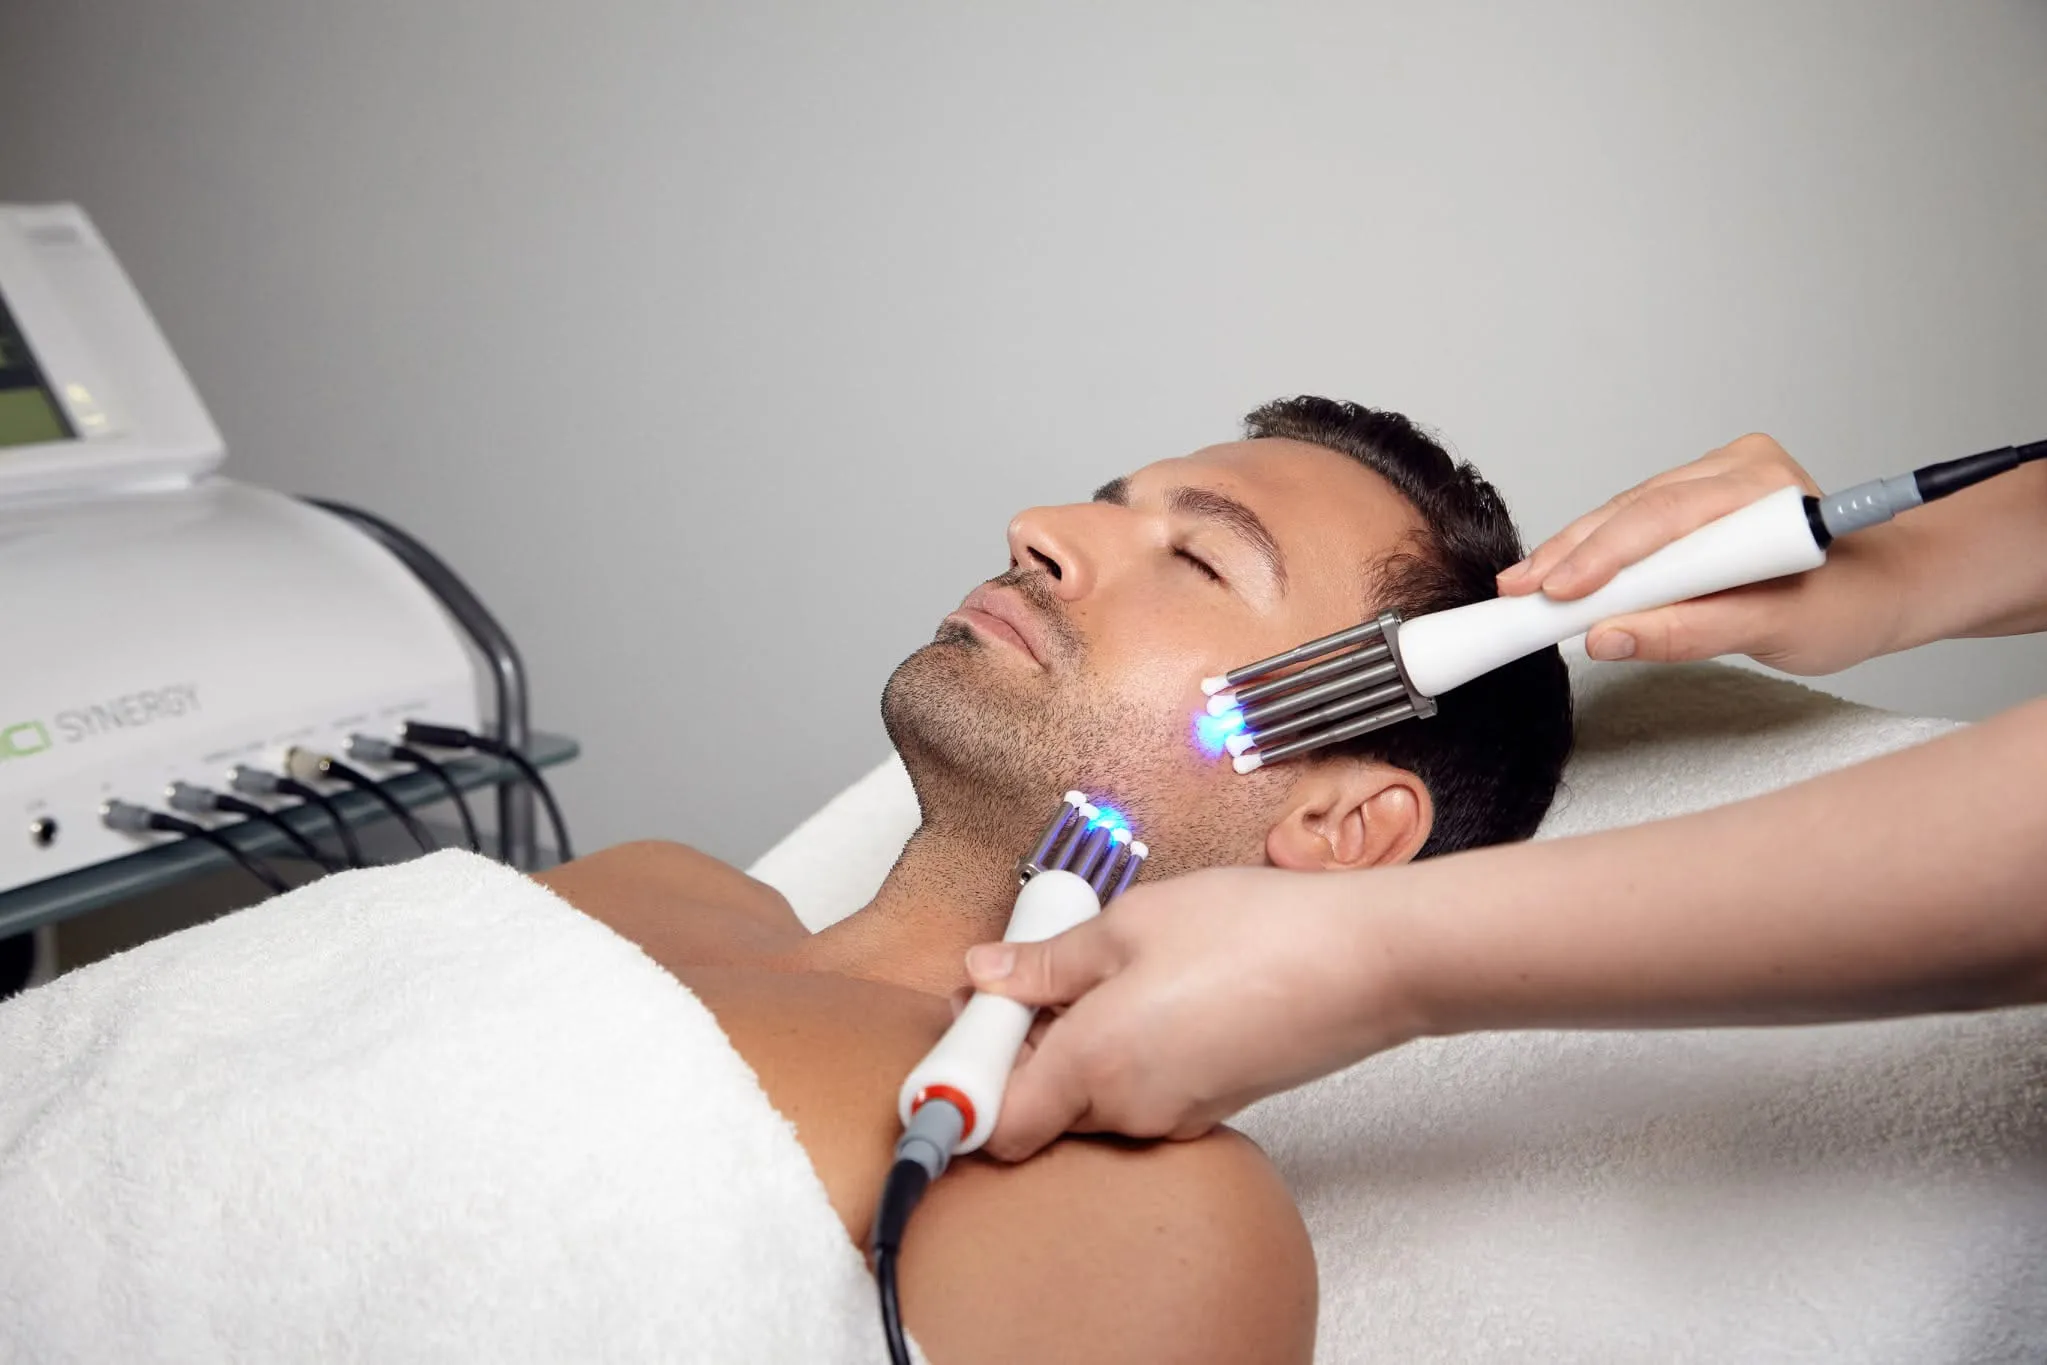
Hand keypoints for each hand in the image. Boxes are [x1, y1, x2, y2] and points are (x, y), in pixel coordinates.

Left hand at [963, 865, 1420, 1160]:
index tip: (964, 1034)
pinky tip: (1156, 992)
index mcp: (1093, 1066)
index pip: (997, 1125)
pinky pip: (1142, 1093)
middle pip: (1041, 1110)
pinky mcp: (1214, 1106)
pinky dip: (1128, 1054)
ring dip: (1079, 1049)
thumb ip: (1048, 961)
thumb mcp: (1130, 923)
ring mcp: (1176, 1115)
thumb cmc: (1254, 933)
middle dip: (1023, 1052)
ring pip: (1094, 1100)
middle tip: (1029, 978)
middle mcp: (1129, 1110)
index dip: (969, 1086)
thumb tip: (983, 973)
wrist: (1366, 962)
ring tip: (1106, 971)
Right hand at [1497, 433, 1905, 674]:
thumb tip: (1606, 637)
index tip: (1556, 594)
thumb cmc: (1847, 606)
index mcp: (1765, 488)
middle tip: (1517, 594)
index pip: (1665, 518)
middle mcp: (1737, 467)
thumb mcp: (1777, 632)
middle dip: (1571, 555)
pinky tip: (1560, 574)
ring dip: (1575, 553)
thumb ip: (1690, 633)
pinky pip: (1635, 521)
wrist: (1882, 589)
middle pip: (1633, 510)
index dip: (1604, 557)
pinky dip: (1597, 551)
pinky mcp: (1698, 495)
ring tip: (1526, 588)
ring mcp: (1715, 475)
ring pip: (1625, 513)